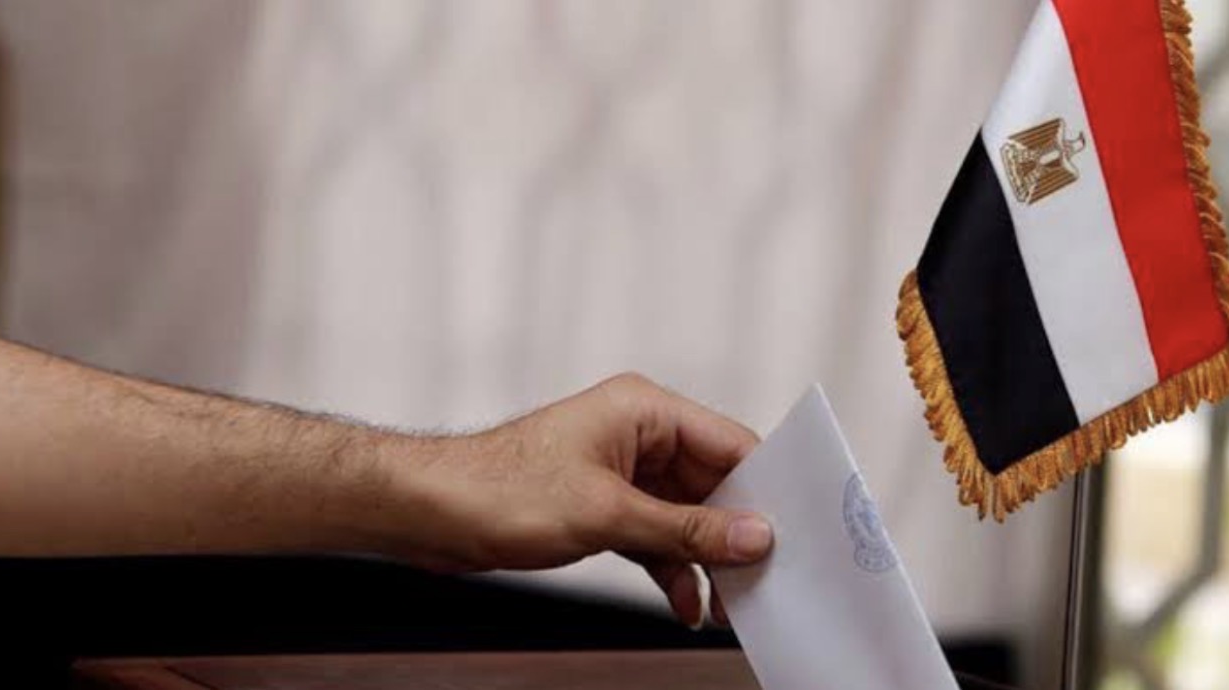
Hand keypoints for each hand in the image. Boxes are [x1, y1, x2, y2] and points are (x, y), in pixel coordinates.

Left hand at [379, 373, 772, 626]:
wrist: (430, 511)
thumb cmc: (502, 490)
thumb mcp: (608, 514)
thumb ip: (687, 528)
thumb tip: (756, 535)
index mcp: (645, 410)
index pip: (730, 443)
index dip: (767, 487)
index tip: (798, 531)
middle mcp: (638, 434)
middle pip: (713, 483)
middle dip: (735, 534)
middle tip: (764, 580)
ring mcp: (621, 471)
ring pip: (686, 515)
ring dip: (704, 559)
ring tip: (727, 604)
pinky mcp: (603, 504)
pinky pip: (657, 535)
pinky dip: (672, 567)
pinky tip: (685, 603)